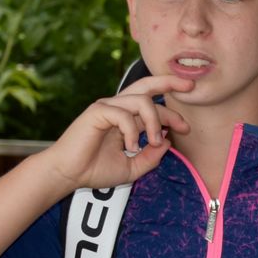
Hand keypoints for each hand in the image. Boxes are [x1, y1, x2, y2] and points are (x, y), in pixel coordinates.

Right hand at [37, 76, 194, 192]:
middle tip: (189, 85)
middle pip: (147, 85)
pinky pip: (124, 113)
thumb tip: (167, 142)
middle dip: (170, 82)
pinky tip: (129, 147)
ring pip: (141, 100)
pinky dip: (132, 131)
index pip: (154, 105)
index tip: (185, 128)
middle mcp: (118, 108)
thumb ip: (150, 157)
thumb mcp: (132, 168)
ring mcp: (107, 107)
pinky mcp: (97, 111)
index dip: (172, 114)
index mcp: (126, 118)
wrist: (68, 175)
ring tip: (152, 142)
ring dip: (154, 121)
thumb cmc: (94, 171)